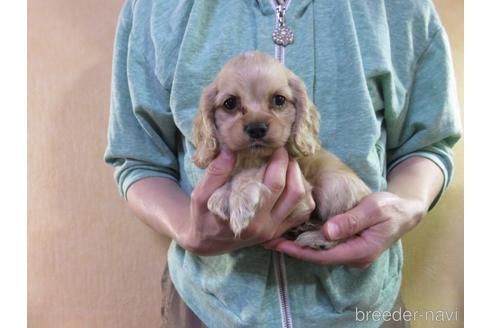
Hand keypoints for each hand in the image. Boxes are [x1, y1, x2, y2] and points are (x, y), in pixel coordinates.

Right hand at [180, 147, 314, 255]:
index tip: (275, 146)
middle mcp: (265, 227)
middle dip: (291, 166)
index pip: (274, 185)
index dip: (279, 161)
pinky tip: (290, 182)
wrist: (207, 241)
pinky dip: (303, 196)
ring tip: (288, 165)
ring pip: (303, 203)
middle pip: (294, 192)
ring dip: (300, 180)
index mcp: (247, 218)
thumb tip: (231, 148)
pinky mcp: (278, 233)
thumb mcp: (200, 195)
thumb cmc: (202, 216)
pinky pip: (301, 214)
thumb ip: (216, 172)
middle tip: (283, 151)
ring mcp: (274, 231)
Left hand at [264, 192, 425, 267]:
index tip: (279, 244)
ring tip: (275, 237)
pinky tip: (293, 233)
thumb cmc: (391, 208)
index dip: (300, 251)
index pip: (323, 255)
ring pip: (320, 252)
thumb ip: (351, 220)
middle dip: (294, 249)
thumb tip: (327, 232)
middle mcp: (353, 256)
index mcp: (360, 251)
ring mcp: (351, 252)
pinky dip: (308, 240)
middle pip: (318, 256)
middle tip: (268, 240)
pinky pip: (325, 246)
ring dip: (298, 245)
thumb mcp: (373, 209)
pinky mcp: (348, 245)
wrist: (405, 210)